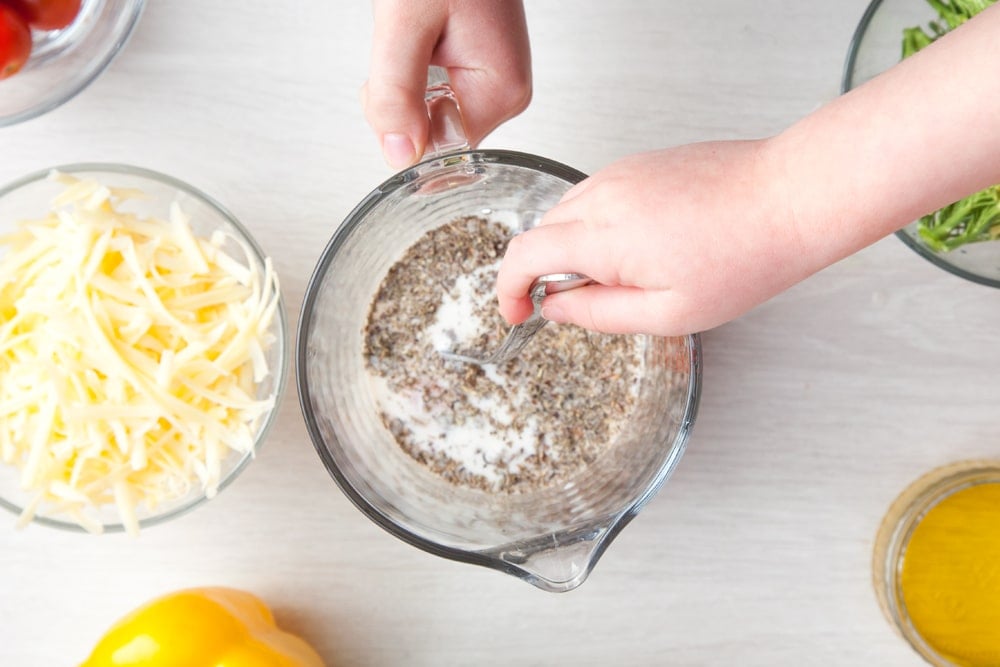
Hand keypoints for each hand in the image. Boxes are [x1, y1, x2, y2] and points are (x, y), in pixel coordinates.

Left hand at [362, 0, 531, 168]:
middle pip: (434, 134)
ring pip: (426, 113)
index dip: (403, 126)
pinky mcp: (475, 67)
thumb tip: (399, 155)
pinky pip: (430, 91)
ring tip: (411, 34)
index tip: (388, 90)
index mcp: (501, 90)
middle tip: (400, 48)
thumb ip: (397, 93)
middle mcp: (503, 91)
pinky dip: (408, 70)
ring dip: (401, 83)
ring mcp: (490, 79)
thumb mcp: (405, 22)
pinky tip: (415, 39)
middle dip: (399, 103)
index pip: (442, 149)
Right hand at [496, 140, 812, 336]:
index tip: (517, 313)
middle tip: (583, 304)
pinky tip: (641, 246)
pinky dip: (596, 226)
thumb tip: (555, 309)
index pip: (523, 255)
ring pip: (568, 213)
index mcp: (603, 237)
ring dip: (572, 249)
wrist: (790, 197)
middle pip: (542, 233)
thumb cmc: (743, 256)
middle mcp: (602, 195)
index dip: (508, 289)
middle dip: (545, 272)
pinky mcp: (641, 162)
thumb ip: (598, 314)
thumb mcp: (668, 313)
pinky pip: (596, 196)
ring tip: (623, 278)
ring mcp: (621, 172)